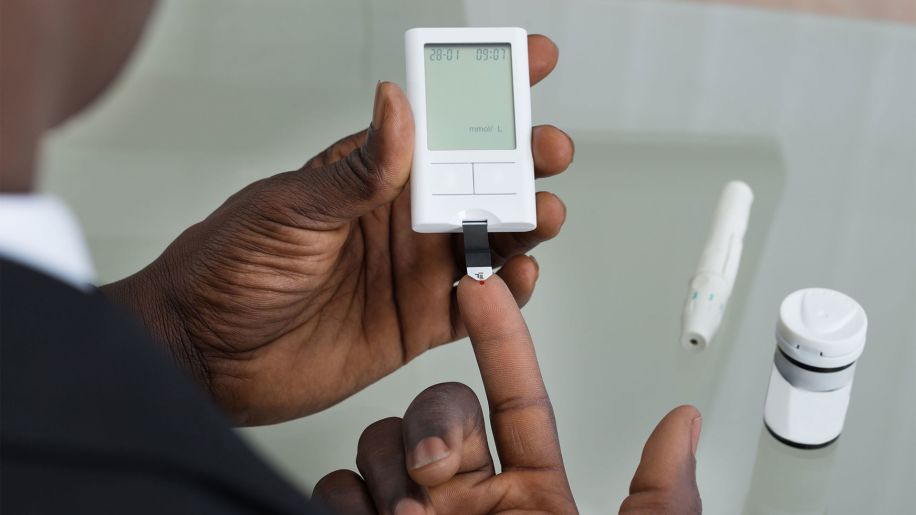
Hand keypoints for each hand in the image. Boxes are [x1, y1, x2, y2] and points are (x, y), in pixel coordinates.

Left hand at [102, 35, 572, 424]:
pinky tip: (519, 275)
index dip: (488, 90)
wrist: (207, 356)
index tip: (534, 61)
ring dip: (526, 223)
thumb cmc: (231, 269)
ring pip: (492, 237)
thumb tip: (398, 104)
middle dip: (525, 158)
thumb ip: (357, 168)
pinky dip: (507, 290)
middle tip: (547, 149)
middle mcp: (401, 217)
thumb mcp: (291, 206)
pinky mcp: (419, 320)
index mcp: (372, 175)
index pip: (439, 122)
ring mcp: (413, 268)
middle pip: (481, 179)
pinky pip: (478, 303)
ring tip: (543, 214)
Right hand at [311, 277, 702, 513]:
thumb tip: (683, 422)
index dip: (499, 339)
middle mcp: (465, 501)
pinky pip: (336, 490)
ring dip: (391, 465)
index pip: (513, 396)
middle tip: (444, 472)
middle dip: (434, 424)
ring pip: (380, 443)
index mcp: (531, 494)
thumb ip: (658, 498)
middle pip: (433, 411)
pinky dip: (345, 498)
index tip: (483, 290)